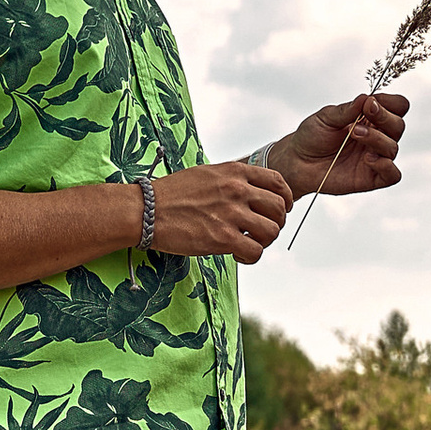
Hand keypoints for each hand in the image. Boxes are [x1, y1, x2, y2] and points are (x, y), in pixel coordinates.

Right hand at [149, 160, 293, 262]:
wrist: (146, 210)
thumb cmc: (172, 194)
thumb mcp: (207, 174)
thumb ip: (232, 179)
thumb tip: (250, 191)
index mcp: (235, 172)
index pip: (277, 182)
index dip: (284, 199)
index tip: (280, 210)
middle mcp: (237, 190)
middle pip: (279, 208)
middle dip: (275, 223)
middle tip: (262, 232)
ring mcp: (231, 214)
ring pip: (271, 231)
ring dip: (264, 241)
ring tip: (248, 244)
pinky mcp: (223, 238)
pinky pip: (255, 251)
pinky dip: (251, 257)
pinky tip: (238, 255)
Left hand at [277, 93, 407, 199]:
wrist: (297, 162)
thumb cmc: (311, 137)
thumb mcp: (326, 117)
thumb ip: (347, 110)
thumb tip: (367, 98)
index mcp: (370, 118)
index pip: (397, 107)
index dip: (390, 103)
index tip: (372, 102)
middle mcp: (376, 136)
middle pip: (398, 125)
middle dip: (384, 117)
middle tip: (364, 115)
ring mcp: (375, 157)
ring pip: (393, 148)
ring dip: (377, 139)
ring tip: (355, 134)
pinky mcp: (371, 178)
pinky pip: (392, 175)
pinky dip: (386, 166)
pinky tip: (368, 159)